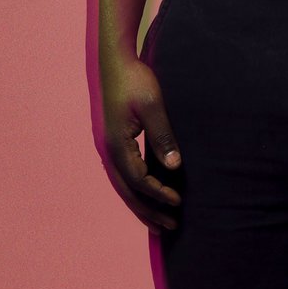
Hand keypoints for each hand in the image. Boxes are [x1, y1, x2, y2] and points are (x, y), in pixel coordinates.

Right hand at [98, 55, 181, 234]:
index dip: (159, 194)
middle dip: (148, 210)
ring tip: (158, 221)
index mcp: (117, 145)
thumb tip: (174, 167)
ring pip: (123, 185)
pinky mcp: (113, 141)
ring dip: (140, 204)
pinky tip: (148, 193)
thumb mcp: (153, 106)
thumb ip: (162, 136)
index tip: (179, 202)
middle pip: (128, 191)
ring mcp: (108, 147)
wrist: (115, 61)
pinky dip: (135, 189)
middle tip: (169, 227)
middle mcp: (109, 151)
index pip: (139, 180)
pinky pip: (123, 174)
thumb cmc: (135, 80)